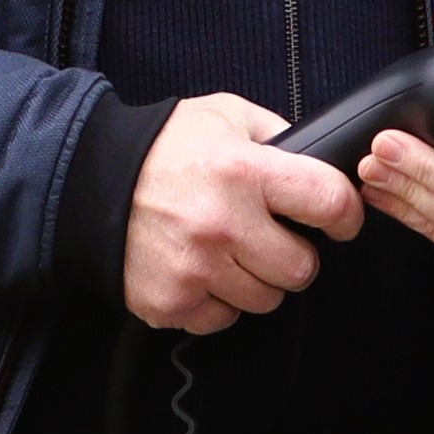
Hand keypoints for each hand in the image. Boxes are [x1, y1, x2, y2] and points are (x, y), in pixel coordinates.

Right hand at [125, 91, 357, 332]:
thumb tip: (323, 161)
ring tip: (231, 251)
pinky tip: (202, 269)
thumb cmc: (161, 149)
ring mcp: (197, 269)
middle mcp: (223, 225)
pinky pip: (223, 318)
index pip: (329, 202)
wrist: (87, 183)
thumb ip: (278, 135)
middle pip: (303, 268)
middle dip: (295, 254)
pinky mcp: (173, 301)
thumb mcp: (225, 116)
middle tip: (272, 237)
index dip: (345, 213)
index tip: (340, 219)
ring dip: (257, 280)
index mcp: (244, 172)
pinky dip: (218, 300)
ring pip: (266, 300)